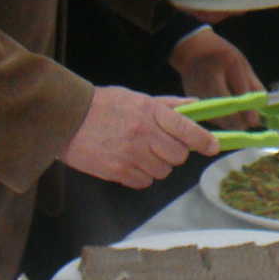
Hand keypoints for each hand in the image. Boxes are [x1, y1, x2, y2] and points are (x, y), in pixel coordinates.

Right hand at [60, 86, 217, 187]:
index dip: (204, 140)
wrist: (65, 119)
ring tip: (140, 153)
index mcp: (150, 112)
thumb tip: (195, 104)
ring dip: (157, 165)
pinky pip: (144, 182)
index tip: (213, 146)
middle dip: (175, 154)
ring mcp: (130, 154)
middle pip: (178, 156)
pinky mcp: (117, 171)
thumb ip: (167, 105)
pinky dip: (140, 176)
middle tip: (161, 146)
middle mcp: (144, 133)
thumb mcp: (135, 97)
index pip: (187, 129)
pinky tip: (128, 162)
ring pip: (163, 171)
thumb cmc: (101, 105)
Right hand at [167, 27, 261, 126]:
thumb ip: (254, 87)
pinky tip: (224, 120)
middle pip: (223, 103)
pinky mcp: (190, 92)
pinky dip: (215, 119)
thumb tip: (262, 110)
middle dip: (235, 119)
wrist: (195, 49)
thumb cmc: (225, 58)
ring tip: (236, 126)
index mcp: (230, 63)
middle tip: (244, 127)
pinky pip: (204, 111)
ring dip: (225, 122)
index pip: (241, 90)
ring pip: (212, 110)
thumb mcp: (243, 67)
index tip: (254, 122)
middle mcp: (212, 73)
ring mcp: (198, 83)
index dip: (248, 109)